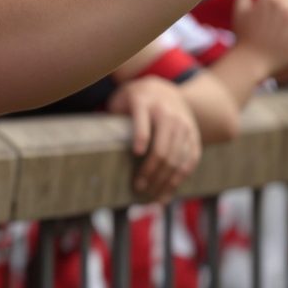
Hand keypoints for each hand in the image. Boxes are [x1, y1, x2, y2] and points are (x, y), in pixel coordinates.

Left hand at [106, 76, 200, 200]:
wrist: (165, 89)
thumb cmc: (135, 99)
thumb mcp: (121, 100)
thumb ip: (112, 116)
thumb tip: (93, 142)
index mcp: (145, 101)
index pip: (143, 121)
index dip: (141, 137)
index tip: (136, 154)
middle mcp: (168, 113)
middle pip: (162, 148)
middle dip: (150, 172)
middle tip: (138, 187)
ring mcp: (184, 125)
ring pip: (177, 159)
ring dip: (164, 181)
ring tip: (151, 198)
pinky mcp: (194, 136)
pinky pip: (190, 161)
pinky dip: (179, 179)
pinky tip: (167, 193)